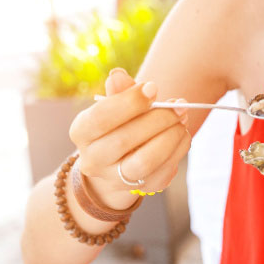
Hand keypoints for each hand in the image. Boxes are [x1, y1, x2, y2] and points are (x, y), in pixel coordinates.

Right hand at [69, 69, 190, 201]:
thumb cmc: (119, 123)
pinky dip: (179, 149)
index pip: (101, 117)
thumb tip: (118, 75)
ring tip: (182, 119)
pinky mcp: (142, 188)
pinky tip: (182, 134)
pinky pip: (164, 171)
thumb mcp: (116, 104)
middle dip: (157, 119)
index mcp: (81, 132)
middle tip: (178, 104)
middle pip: (124, 140)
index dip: (129, 102)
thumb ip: (119, 91)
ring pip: (144, 162)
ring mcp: (116, 179)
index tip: (153, 88)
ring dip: (170, 137)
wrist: (119, 160)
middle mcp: (92, 159)